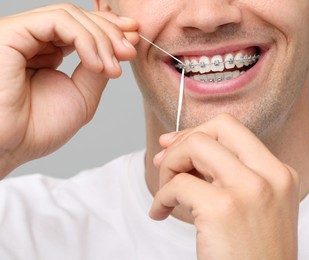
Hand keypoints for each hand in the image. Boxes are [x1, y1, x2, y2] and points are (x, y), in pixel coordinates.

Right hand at [0, 3, 137, 176]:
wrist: (12, 147)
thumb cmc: (39, 128)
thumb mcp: (81, 95)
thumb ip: (97, 69)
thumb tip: (117, 49)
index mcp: (46, 53)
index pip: (81, 29)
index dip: (109, 29)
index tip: (134, 39)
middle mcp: (33, 40)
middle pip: (79, 19)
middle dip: (111, 33)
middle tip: (130, 51)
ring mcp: (22, 34)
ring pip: (70, 16)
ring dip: (101, 39)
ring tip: (113, 68)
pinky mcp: (12, 33)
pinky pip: (58, 21)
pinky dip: (85, 40)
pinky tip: (96, 64)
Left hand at [152, 114, 299, 259]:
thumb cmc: (252, 255)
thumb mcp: (253, 207)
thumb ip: (221, 173)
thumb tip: (174, 144)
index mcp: (279, 173)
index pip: (233, 129)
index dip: (198, 132)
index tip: (175, 146)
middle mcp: (270, 175)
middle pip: (216, 128)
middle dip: (182, 141)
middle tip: (165, 164)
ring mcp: (249, 190)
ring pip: (195, 145)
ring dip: (169, 166)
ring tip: (165, 193)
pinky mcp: (224, 209)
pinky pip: (178, 184)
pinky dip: (160, 196)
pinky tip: (160, 213)